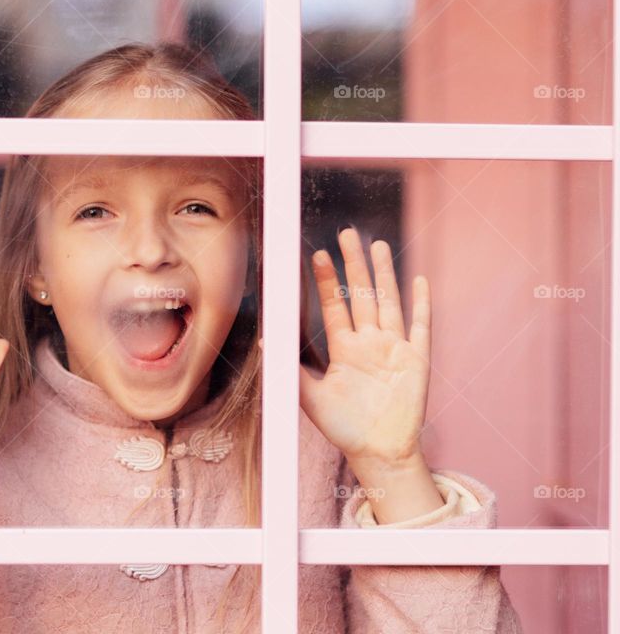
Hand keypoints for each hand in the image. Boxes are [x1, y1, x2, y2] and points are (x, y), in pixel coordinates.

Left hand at [299, 227, 431, 467]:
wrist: (378, 452)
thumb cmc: (344, 427)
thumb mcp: (310, 397)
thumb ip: (290, 370)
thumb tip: (265, 343)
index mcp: (344, 348)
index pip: (333, 305)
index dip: (326, 280)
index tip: (316, 254)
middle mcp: (369, 342)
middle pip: (361, 294)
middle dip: (353, 264)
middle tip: (346, 233)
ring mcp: (394, 348)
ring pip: (389, 301)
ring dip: (384, 274)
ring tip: (377, 245)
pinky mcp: (417, 360)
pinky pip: (420, 326)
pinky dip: (421, 304)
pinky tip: (419, 280)